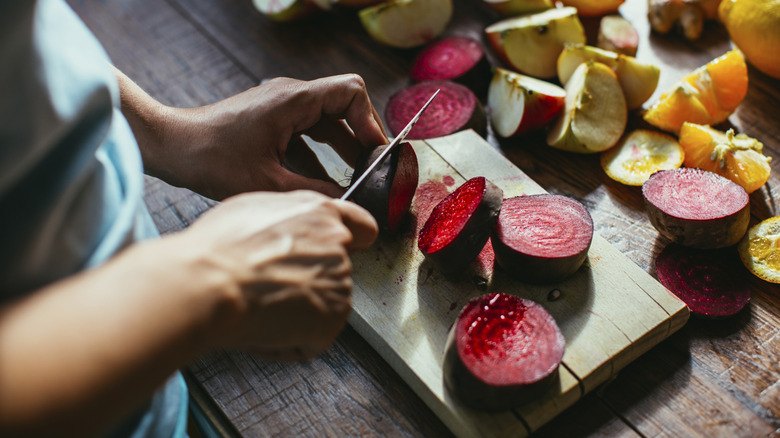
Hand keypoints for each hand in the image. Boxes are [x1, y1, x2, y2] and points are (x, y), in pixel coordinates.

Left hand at [119, 71, 387, 199]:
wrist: (172, 147)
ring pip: (327, 121)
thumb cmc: (211, 158)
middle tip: (373, 169)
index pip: (351, 92)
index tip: (376, 152)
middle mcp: (291, 96)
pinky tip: (326, 182)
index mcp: (294, 100)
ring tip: (357, 178)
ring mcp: (281, 107)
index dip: (370, 121)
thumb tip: (347, 202)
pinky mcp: (272, 121)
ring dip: (343, 148)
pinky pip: (308, 133)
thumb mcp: (269, 183)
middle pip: (344, 106)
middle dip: (361, 137)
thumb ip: (314, 191)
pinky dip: (321, 154)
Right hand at [179, 190, 377, 358]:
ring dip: (297, 312)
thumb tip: (289, 230)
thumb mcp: (255, 209)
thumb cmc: (219, 248)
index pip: (362, 226)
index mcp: (320, 213)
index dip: (355, 240)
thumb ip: (289, 218)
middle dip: (308, 281)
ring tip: (260, 304)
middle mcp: (337, 244)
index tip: (351, 249)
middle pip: (335, 270)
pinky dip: (288, 342)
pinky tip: (263, 325)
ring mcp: (339, 282)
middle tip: (270, 286)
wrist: (210, 283)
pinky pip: (312, 338)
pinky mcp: (333, 317)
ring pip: (321, 304)